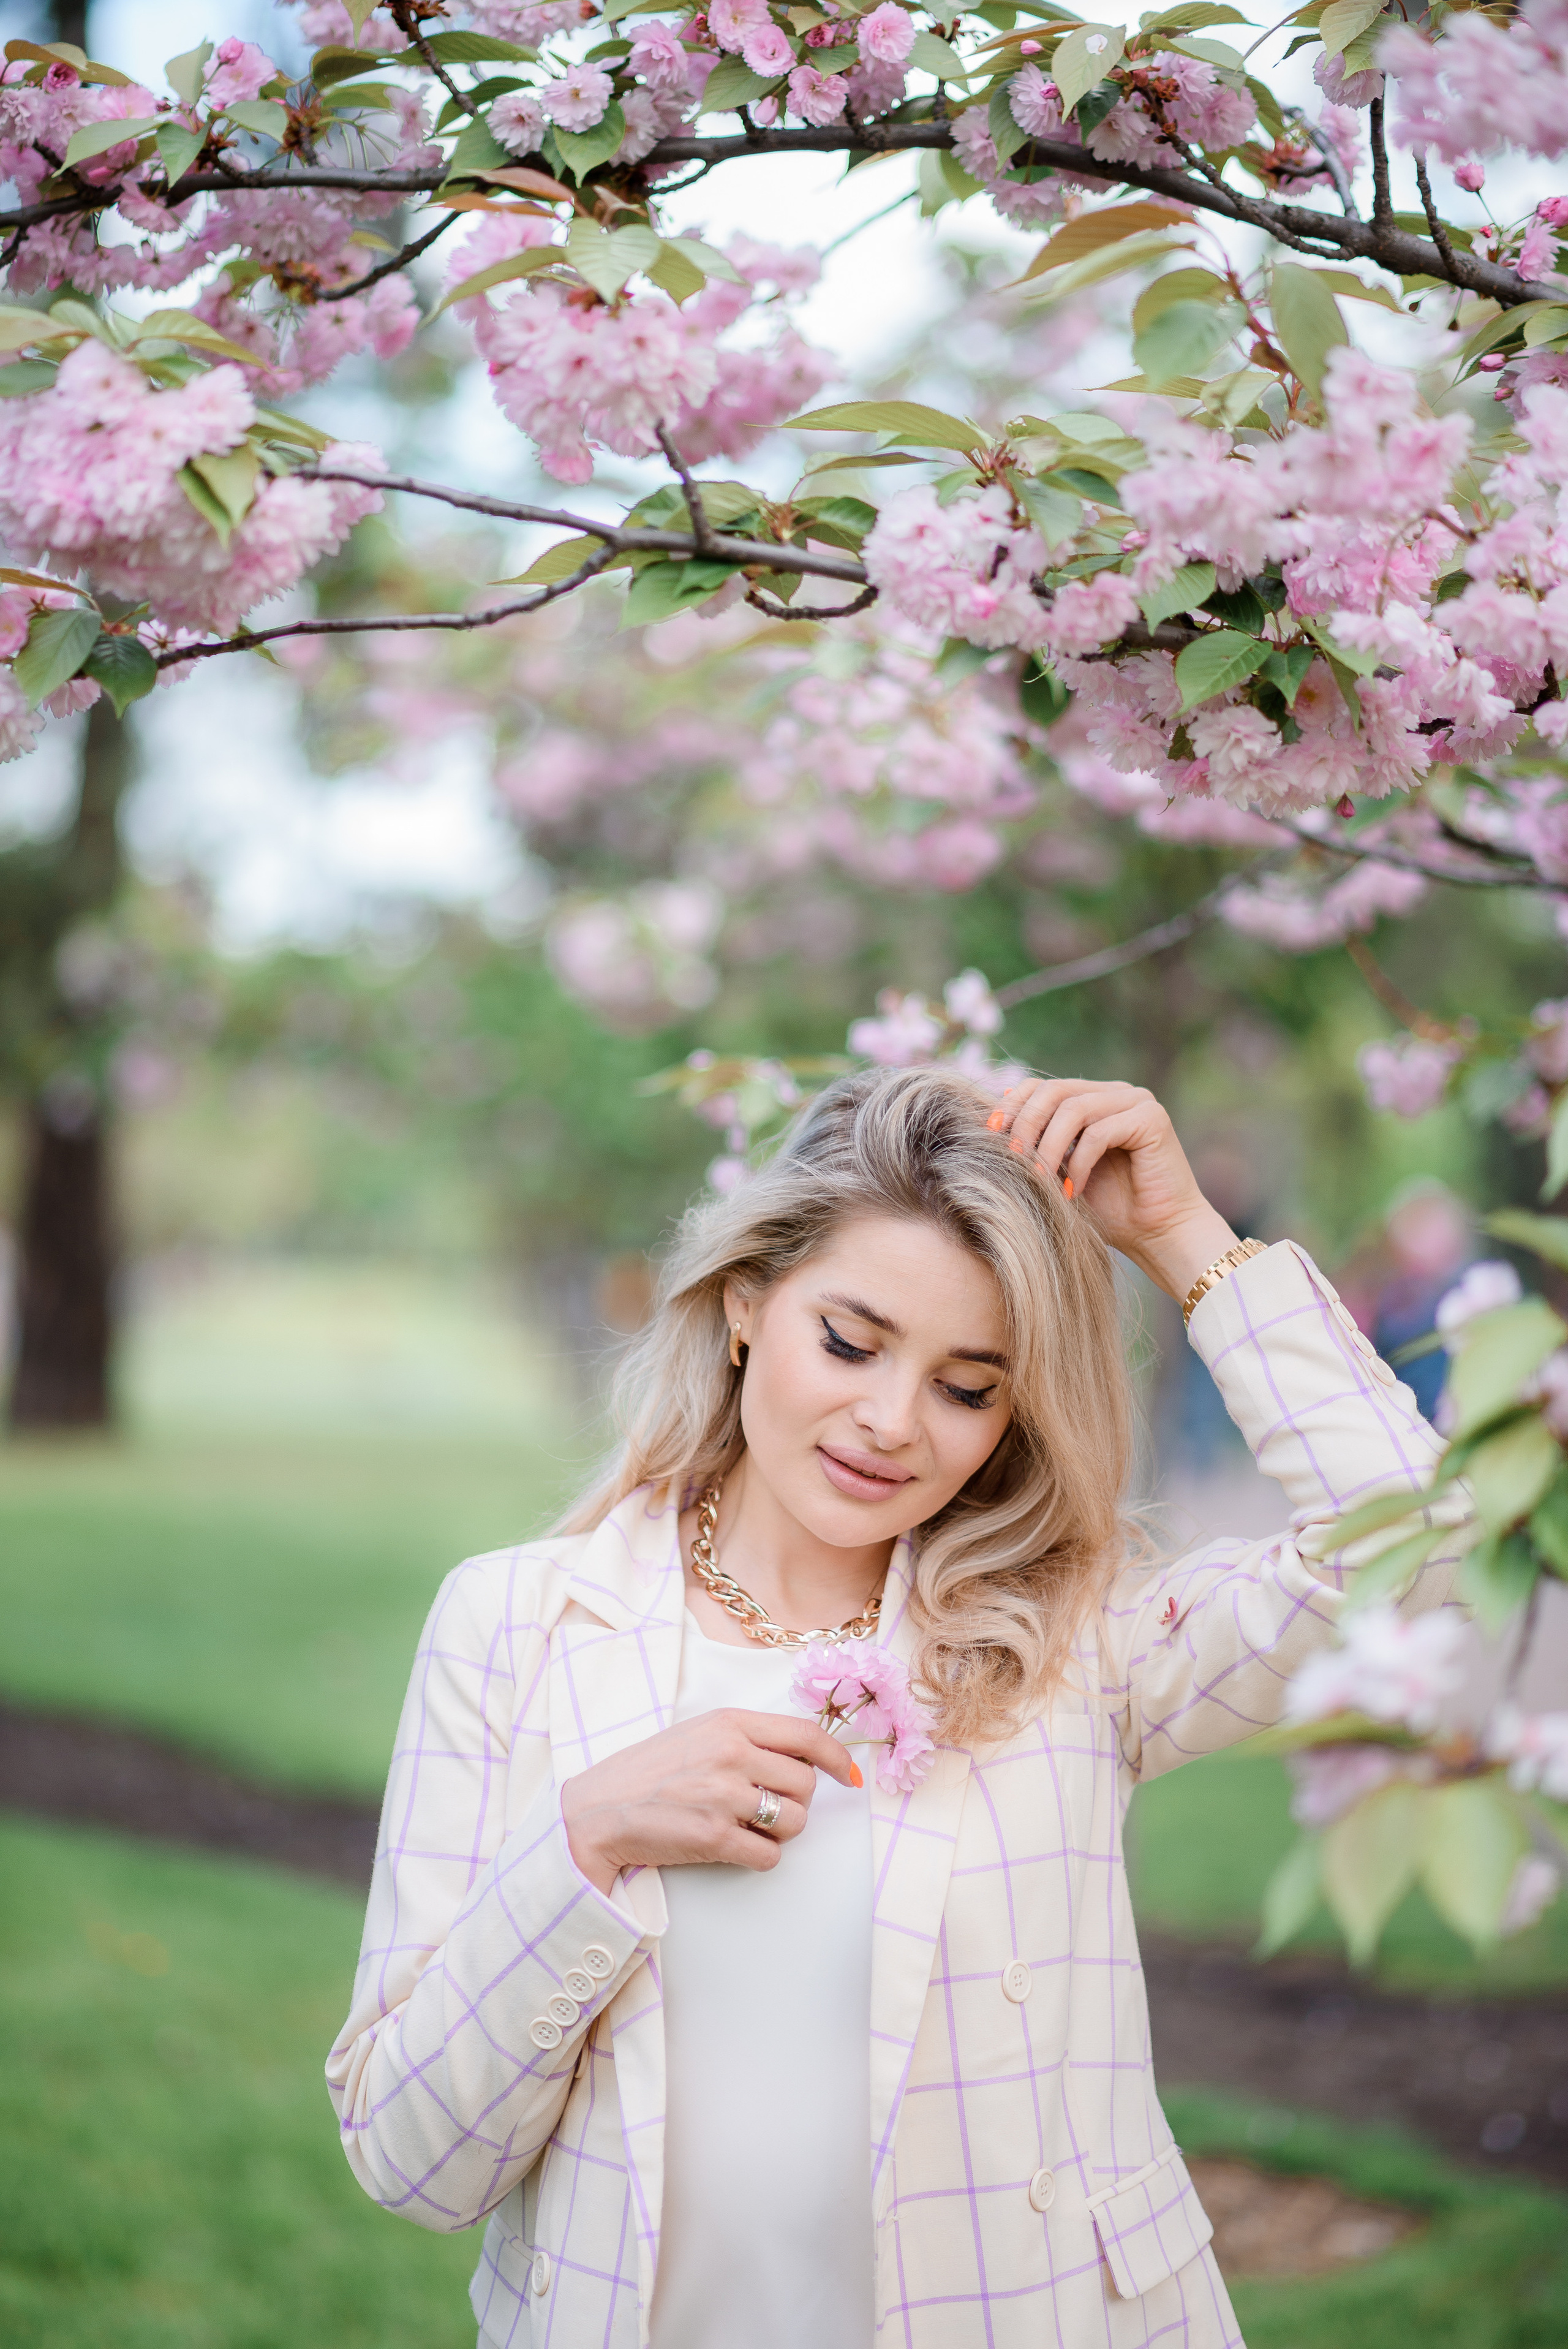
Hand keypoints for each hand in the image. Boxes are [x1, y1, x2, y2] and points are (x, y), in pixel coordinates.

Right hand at [560, 1708, 857, 1895]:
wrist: (599, 1809)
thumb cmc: (650, 1771)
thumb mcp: (700, 1733)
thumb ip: (748, 1737)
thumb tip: (805, 1756)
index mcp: (730, 1723)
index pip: (806, 1734)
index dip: (836, 1757)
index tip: (847, 1775)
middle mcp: (732, 1754)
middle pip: (805, 1784)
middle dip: (796, 1802)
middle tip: (768, 1808)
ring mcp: (724, 1796)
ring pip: (795, 1821)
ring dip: (781, 1831)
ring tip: (749, 1827)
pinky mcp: (714, 1838)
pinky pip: (769, 1855)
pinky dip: (761, 1858)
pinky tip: (737, 1848)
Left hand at [990, 1077, 1239, 1300]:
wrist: (1159, 1236)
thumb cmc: (1109, 1211)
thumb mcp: (1059, 1174)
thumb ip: (1036, 1148)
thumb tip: (986, 1127)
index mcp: (1092, 1098)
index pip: (1042, 1086)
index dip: (1012, 1106)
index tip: (989, 1136)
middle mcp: (1115, 1092)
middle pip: (1053, 1091)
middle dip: (1025, 1125)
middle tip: (1012, 1160)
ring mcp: (1136, 1101)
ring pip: (1073, 1109)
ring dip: (1049, 1147)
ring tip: (1039, 1180)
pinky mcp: (1152, 1118)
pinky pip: (1099, 1131)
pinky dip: (1079, 1162)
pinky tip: (1074, 1190)